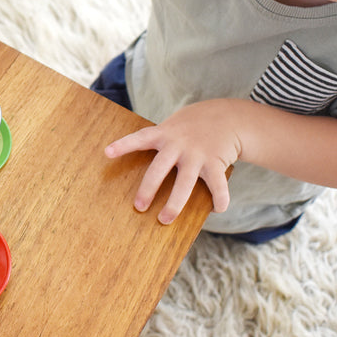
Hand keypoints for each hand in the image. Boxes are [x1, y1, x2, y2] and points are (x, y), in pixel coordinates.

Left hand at [104, 100, 242, 223]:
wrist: (229, 116)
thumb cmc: (192, 126)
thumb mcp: (173, 126)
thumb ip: (159, 144)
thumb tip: (145, 175)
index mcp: (164, 134)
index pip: (140, 138)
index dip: (124, 145)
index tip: (107, 152)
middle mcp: (179, 144)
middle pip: (159, 168)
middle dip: (148, 189)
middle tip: (139, 207)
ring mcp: (197, 153)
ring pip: (184, 183)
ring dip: (175, 204)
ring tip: (165, 220)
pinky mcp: (216, 162)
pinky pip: (217, 185)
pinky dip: (219, 199)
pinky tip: (217, 209)